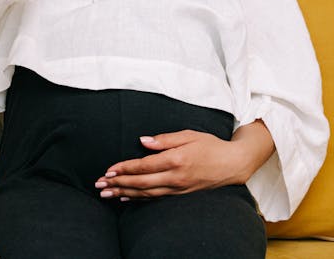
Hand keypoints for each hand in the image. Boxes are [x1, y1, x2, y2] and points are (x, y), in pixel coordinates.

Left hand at [94, 131, 250, 200]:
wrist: (233, 164)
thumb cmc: (210, 145)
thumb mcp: (189, 134)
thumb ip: (164, 139)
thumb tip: (142, 141)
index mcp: (176, 159)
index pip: (145, 166)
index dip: (125, 168)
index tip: (109, 170)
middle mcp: (176, 177)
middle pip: (142, 183)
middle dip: (118, 183)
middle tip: (100, 184)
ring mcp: (179, 188)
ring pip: (147, 193)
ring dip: (125, 193)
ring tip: (107, 193)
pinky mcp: (181, 194)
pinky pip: (156, 198)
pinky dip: (139, 199)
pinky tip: (126, 198)